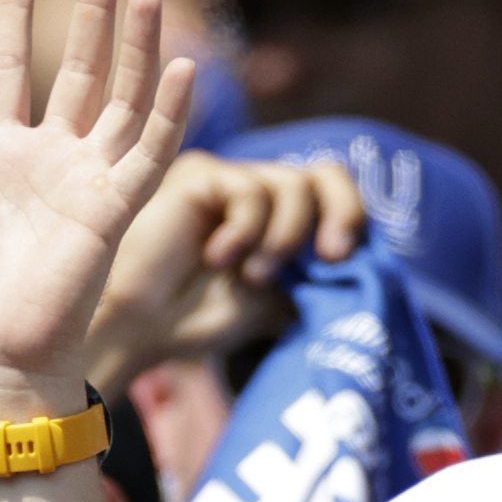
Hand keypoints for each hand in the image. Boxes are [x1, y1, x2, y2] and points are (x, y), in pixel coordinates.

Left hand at [0, 0, 198, 417]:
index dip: (13, 14)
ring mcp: (87, 182)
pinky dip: (168, 111)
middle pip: (79, 67)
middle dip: (95, 10)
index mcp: (0, 157)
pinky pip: (150, 152)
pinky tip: (182, 65)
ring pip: (121, 97)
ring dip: (137, 45)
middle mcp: (51, 161)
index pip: (10, 66)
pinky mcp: (113, 211)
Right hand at [81, 153, 368, 382]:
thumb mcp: (270, 306)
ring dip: (283, 238)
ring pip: (291, 184)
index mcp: (282, 222)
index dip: (352, 218)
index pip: (335, 197)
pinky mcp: (201, 174)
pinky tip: (218, 257)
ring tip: (252, 276)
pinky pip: (250, 189)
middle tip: (330, 256)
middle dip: (341, 212)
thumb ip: (312, 282)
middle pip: (326, 174)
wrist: (137, 327)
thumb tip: (363, 272)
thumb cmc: (193, 321)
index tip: (343, 262)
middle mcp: (261, 196)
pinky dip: (247, 230)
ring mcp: (230, 182)